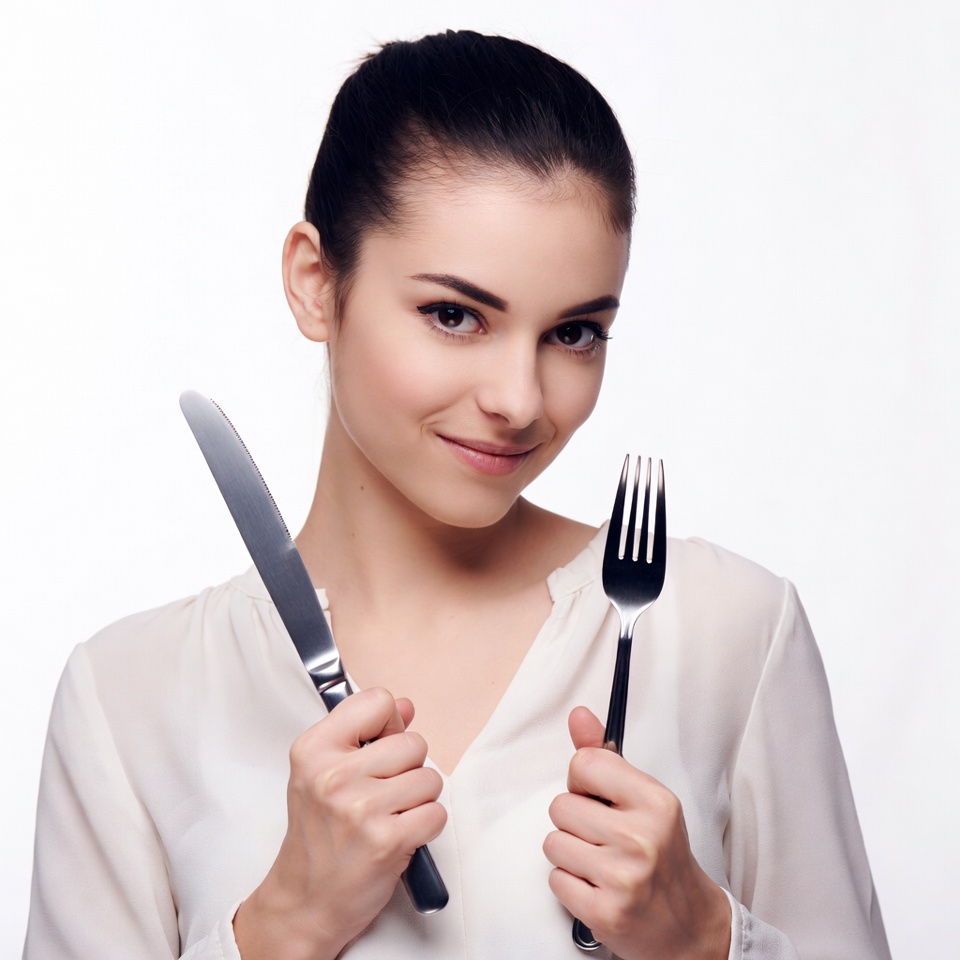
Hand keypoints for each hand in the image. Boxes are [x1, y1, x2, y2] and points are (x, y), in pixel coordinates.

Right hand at [234, 688, 445, 959]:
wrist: (305, 901)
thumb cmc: (319, 834)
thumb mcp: (323, 772)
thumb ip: (365, 732)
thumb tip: (406, 706)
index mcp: (314, 749)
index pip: (378, 701)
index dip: (389, 724)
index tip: (377, 747)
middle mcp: (334, 775)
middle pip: (413, 742)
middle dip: (408, 768)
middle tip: (381, 794)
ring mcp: (360, 809)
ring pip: (430, 778)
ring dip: (419, 799)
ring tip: (390, 815)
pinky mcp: (387, 840)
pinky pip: (436, 813)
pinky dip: (426, 826)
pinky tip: (400, 835)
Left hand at [543, 707, 729, 959]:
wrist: (689, 925)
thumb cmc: (661, 854)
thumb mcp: (643, 798)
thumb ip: (605, 756)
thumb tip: (578, 715)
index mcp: (654, 800)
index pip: (583, 764)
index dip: (582, 781)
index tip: (599, 798)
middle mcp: (641, 837)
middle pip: (560, 806)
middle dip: (575, 822)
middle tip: (604, 838)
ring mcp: (624, 878)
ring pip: (552, 843)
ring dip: (569, 854)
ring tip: (600, 862)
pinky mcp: (606, 912)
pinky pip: (555, 880)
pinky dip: (570, 884)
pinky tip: (597, 887)